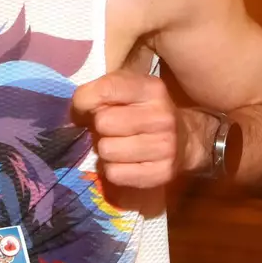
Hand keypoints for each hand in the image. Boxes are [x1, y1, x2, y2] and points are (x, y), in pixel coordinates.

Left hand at [71, 70, 196, 187]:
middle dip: (99, 127)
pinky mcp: (161, 173)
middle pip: (103, 123)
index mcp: (152, 89)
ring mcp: (165, 146)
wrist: (185, 139)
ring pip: (106, 151)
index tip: (84, 108)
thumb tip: (75, 111)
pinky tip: (125, 161)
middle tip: (109, 129)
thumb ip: (101, 90)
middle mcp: (162, 117)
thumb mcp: (129, 88)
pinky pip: (115, 174)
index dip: (83, 101)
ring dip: (105, 149)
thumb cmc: (145, 110)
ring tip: (118, 144)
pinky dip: (113, 169)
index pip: (104, 90)